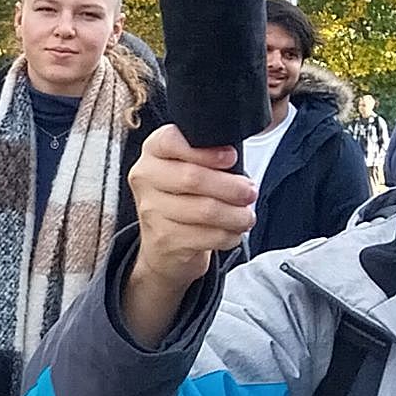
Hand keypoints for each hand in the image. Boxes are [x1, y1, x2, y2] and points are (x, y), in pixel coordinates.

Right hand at [124, 123, 257, 344]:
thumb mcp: (191, 172)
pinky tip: (231, 236)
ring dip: (234, 215)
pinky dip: (227, 237)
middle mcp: (144, 182)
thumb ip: (207, 156)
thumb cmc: (188, 203)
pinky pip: (205, 237)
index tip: (230, 157)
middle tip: (250, 192)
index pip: (172, 141)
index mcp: (152, 156)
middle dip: (230, 187)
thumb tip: (236, 146)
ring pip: (203, 210)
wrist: (165, 254)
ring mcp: (150, 214)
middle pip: (191, 180)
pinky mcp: (163, 244)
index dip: (204, 150)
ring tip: (247, 217)